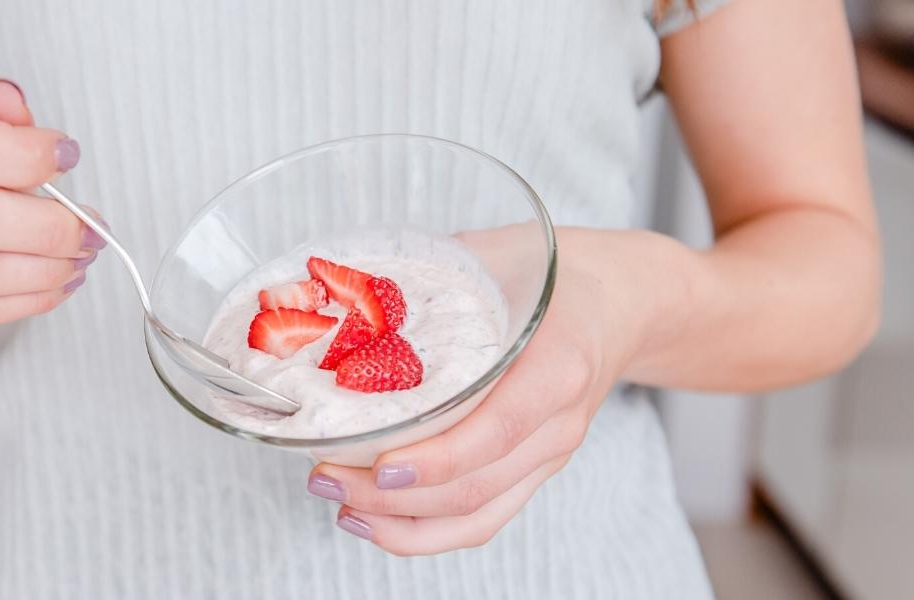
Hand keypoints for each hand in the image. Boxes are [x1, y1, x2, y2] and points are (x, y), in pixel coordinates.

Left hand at [306, 227, 652, 554]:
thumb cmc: (552, 276)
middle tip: (324, 477)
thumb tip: (336, 285)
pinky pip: (482, 521)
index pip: (497, 430)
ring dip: (400, 524)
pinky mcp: (533, 472)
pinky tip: (375, 522)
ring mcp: (549, 455)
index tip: (378, 465)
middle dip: (391, 496)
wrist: (619, 303)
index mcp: (557, 363)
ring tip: (338, 504)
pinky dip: (426, 533)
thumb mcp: (497, 257)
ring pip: (476, 518)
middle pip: (475, 486)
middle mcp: (559, 422)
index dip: (437, 459)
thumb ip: (429, 276)